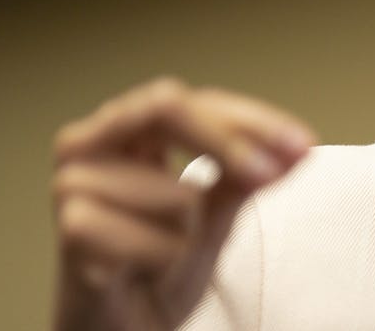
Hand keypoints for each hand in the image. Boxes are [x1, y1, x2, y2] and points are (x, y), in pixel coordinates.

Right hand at [51, 77, 314, 330]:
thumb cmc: (154, 267)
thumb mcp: (211, 215)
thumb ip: (243, 178)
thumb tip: (295, 151)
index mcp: (121, 128)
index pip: (192, 101)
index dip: (250, 119)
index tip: (302, 145)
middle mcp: (87, 143)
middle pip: (166, 108)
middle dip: (228, 142)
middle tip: (272, 173)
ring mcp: (72, 184)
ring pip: (176, 194)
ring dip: (192, 235)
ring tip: (164, 256)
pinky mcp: (73, 230)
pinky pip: (158, 242)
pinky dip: (170, 264)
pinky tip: (142, 274)